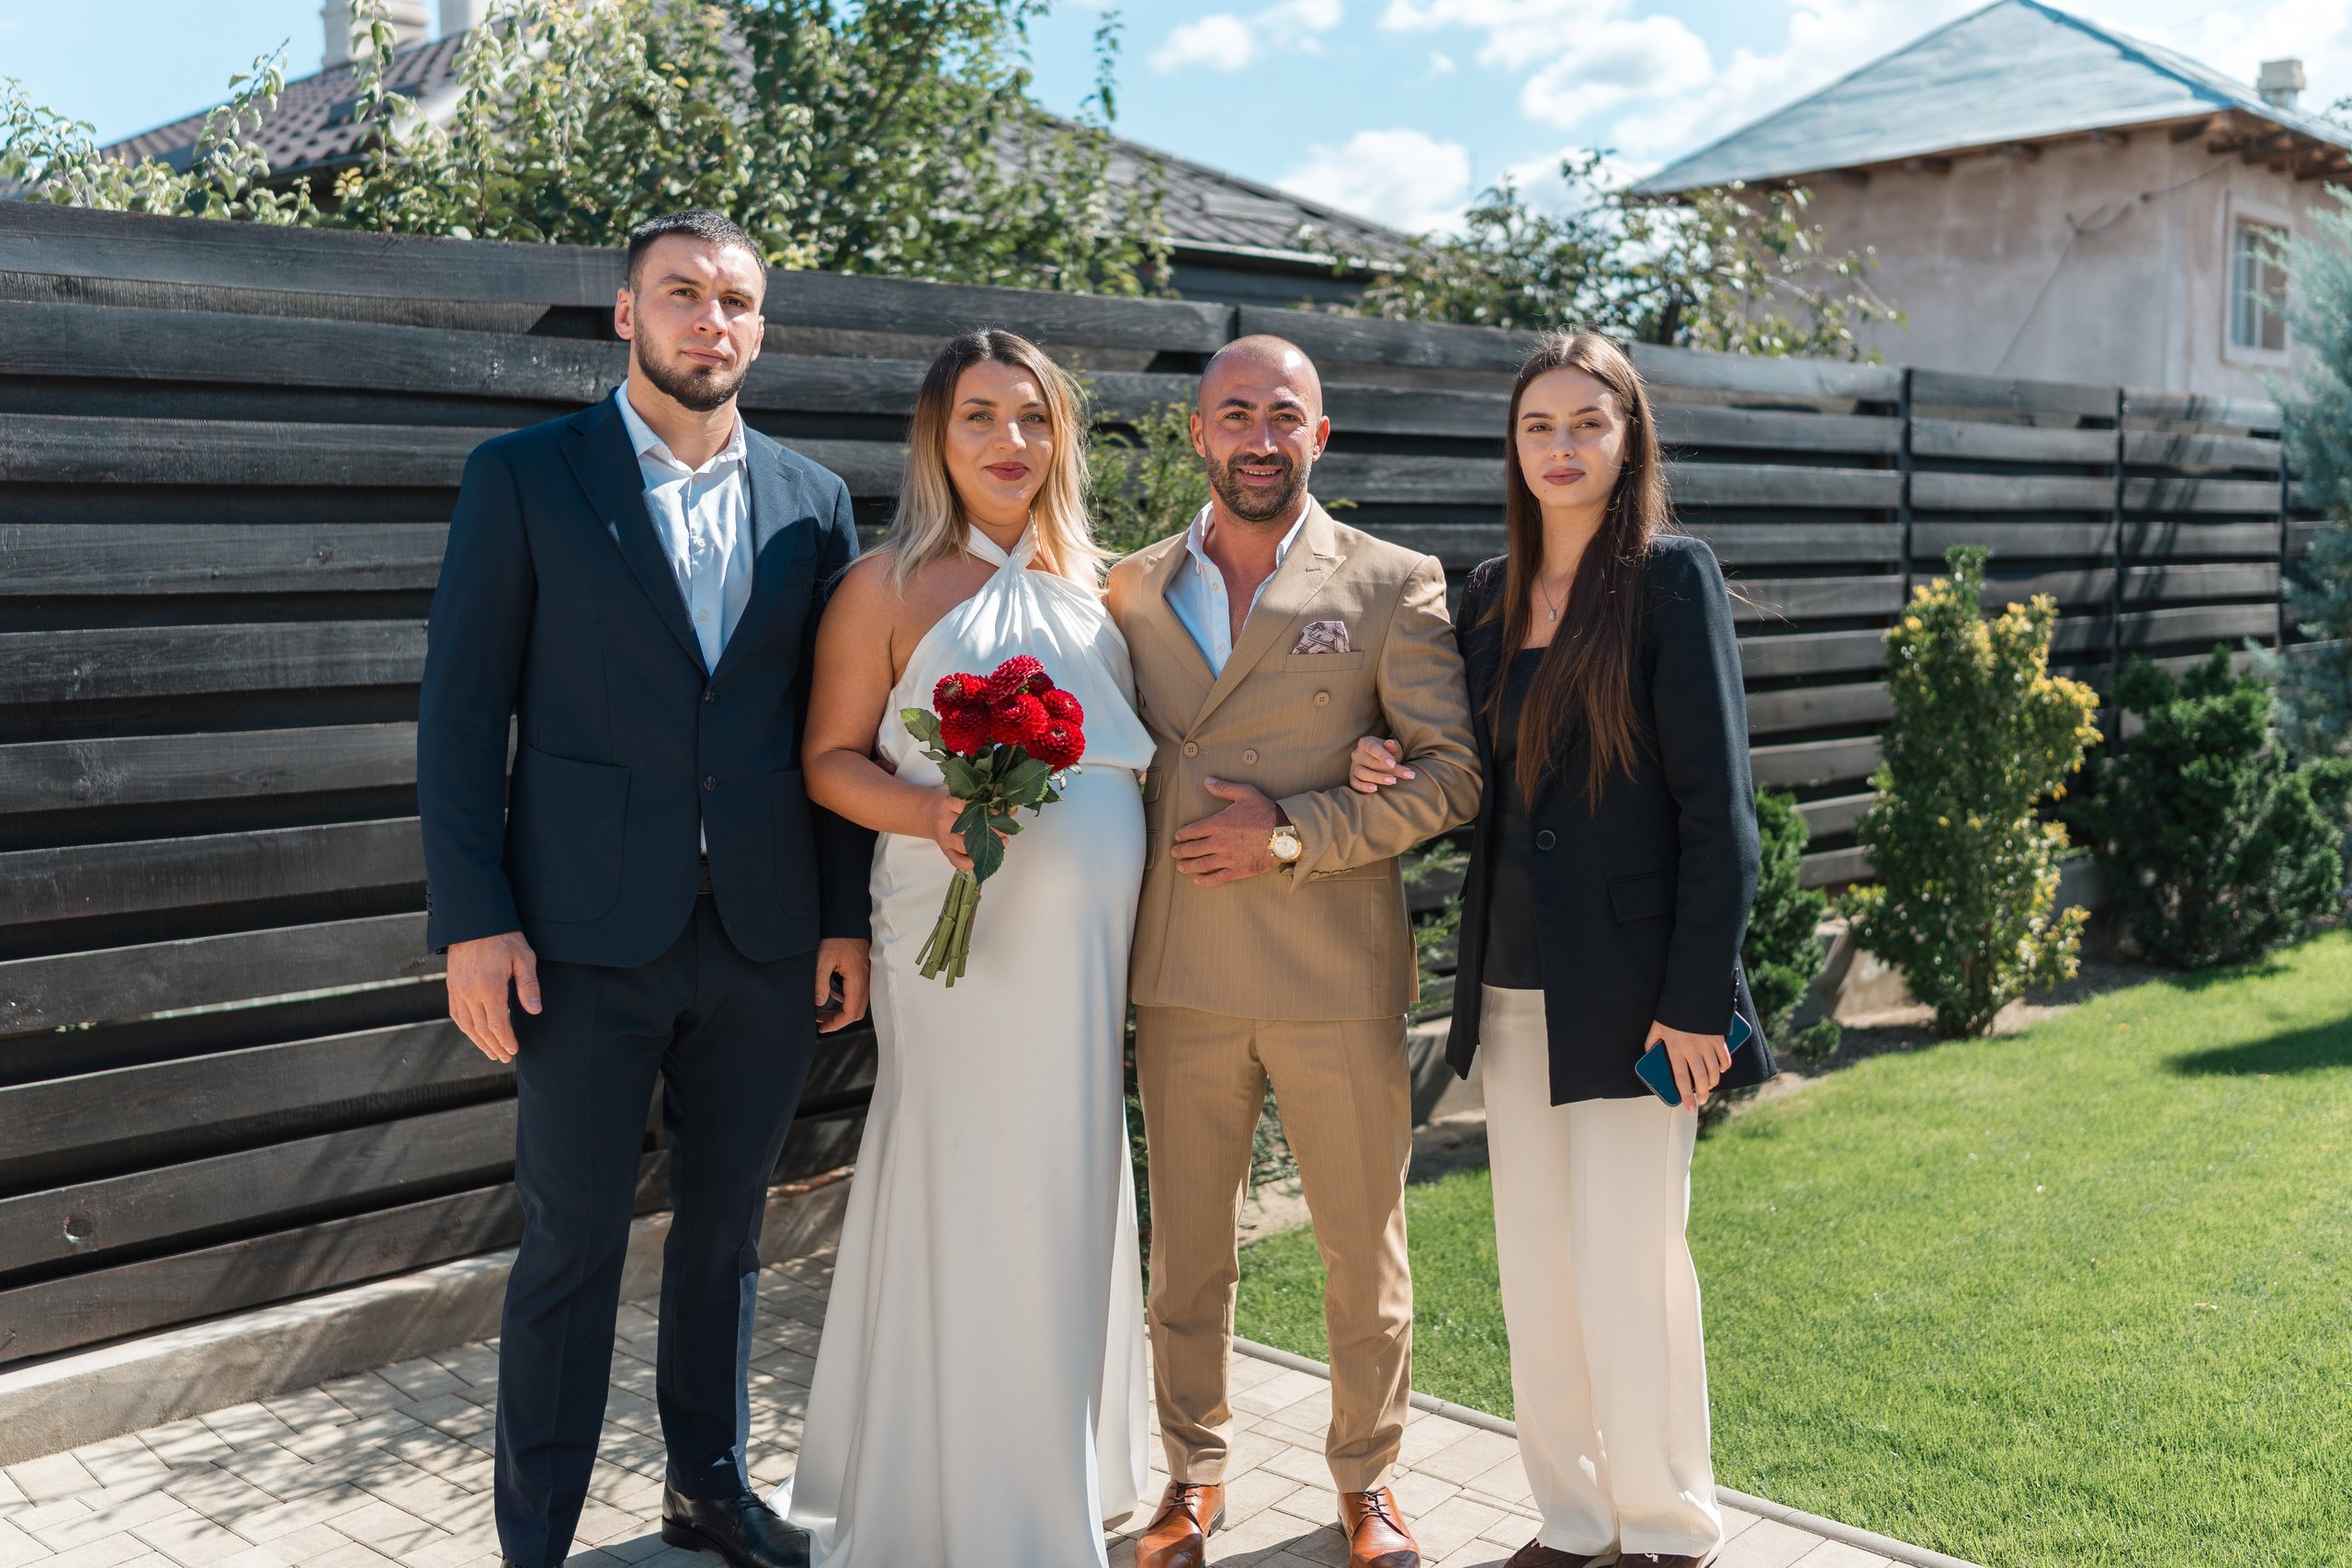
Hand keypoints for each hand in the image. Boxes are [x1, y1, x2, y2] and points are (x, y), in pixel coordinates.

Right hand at [447, 931, 540, 1062]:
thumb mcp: (523, 957)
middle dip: (494, 1046)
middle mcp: (470, 992)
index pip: (497, 1024)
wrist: (473, 921)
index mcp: (490, 986)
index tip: (514, 1050)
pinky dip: (465, 1028)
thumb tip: (535, 1010)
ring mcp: (457, 990)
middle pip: (481, 1029)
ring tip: (491, 1052)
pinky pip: (456, 1014)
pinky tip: (474, 1035)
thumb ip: (529, 985)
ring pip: (467, 1025)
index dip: (506, 1040)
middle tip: (504, 1057)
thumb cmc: (503, 937)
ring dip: (479, 1041)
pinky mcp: (451, 986)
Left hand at [814, 938, 869, 1032]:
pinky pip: (858, 995)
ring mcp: (867, 979)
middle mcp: (865, 982)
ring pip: (857, 1005)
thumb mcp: (823, 959)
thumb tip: (818, 1002)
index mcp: (856, 981)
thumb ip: (820, 982)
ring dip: (841, 1012)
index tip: (821, 1027)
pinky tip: (832, 996)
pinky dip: (846, 1002)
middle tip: (820, 1022)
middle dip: (838, 1021)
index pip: (850, 1012)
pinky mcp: (864, 974)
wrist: (849, 923)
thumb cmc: (837, 939)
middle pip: (855, 1013)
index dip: (836, 1024)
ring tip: (822, 1013)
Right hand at [925, 786, 1005, 871]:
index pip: (970, 807)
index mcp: (950, 803)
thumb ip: (987, 802)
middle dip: (992, 831)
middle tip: (1006, 832)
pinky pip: (957, 862)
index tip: (1003, 816)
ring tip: (1002, 843)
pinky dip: (972, 864)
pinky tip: (985, 859)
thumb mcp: (965, 797)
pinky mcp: (944, 850)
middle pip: (970, 828)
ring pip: (965, 846)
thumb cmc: (951, 804)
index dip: (989, 813)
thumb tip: (1012, 811)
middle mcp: (945, 820)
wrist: (928, 813)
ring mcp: (944, 837)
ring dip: (986, 847)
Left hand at [1171, 778, 1283, 885]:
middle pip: (1192, 849)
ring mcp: (1227, 858)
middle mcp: (1219, 842)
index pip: (1192, 831)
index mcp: (1218, 824)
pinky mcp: (1238, 870)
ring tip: (1181, 867)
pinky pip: (1217, 878)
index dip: (1182, 835)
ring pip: (1201, 865)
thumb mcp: (1245, 793)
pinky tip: (1198, 881)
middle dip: (1180, 851)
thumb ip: (1224, 788)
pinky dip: (1205, 881)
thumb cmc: (1265, 811)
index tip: (1178, 837)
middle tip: (1175, 853)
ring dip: (1188, 866)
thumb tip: (1207, 781)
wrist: (1285, 833)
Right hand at [1349, 736, 1413, 792]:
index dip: (1383, 756)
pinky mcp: (1352, 777)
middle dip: (1388, 770)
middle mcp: (1357, 754)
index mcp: (1365, 742)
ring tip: (1392, 781)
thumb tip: (1390, 743)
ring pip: (1362, 773)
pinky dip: (1363, 787)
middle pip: (1371, 762)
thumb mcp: (1393, 748)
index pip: (1372, 748)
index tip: (1393, 764)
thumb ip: (1394, 746)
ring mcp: (1354, 766)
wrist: (1381, 761)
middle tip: (1404, 775)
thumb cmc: (1389, 754)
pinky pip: (1354, 783)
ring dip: (1377, 778)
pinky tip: (1375, 789)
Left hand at [1652, 1020, 1732, 1111]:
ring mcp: (1708, 1045)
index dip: (1686, 1096)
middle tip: (1702, 1099)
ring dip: (1713, 1082)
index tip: (1689, 1109)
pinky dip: (1724, 1066)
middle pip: (1701, 1079)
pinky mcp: (1718, 1039)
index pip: (1682, 1080)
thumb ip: (1652, 1043)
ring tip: (1709, 1086)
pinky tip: (1720, 1070)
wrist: (1691, 995)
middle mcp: (1693, 1050)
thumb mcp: (1656, 1028)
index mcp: (1676, 1050)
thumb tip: (1650, 1055)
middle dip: (1703, 1093)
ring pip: (1714, 1071)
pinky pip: (1724, 1058)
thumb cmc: (1671, 1013)